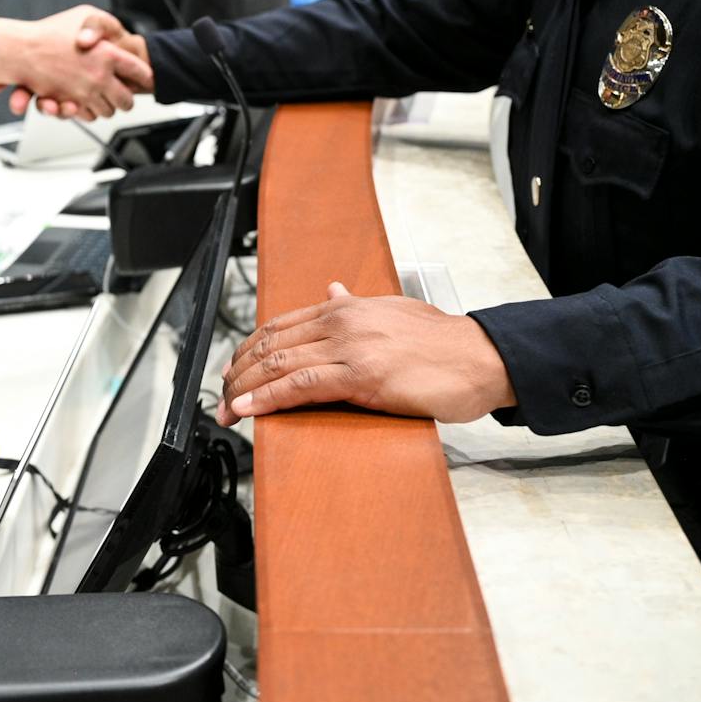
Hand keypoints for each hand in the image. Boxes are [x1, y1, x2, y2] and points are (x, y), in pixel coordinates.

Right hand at [0, 6, 153, 119]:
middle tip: (125, 94)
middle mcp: (99, 77)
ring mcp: (84, 93)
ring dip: (107, 107)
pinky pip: (88, 116)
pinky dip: (88, 112)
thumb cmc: (50, 30)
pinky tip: (86, 101)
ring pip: (108, 112)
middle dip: (127, 99)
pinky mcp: (69, 104)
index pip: (140, 71)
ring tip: (104, 98)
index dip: (145, 76)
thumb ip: (105, 26)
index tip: (146, 78)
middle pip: (126, 100)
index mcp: (109, 55)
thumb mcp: (85, 14)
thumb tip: (117, 45)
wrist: (20, 49)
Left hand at [217, 282, 515, 425]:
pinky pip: (302, 387)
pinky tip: (250, 409)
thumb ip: (356, 305)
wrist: (481, 357)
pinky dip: (269, 398)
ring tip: (226, 409)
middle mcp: (341, 321)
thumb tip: (331, 292)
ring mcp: (350, 347)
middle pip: (271, 345)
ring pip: (279, 365)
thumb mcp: (392, 311)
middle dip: (237, 372)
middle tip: (218, 396)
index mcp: (345, 307)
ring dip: (244, 389)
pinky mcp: (362, 375)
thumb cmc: (442, 342)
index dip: (247, 350)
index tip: (231, 369)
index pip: (279, 326)